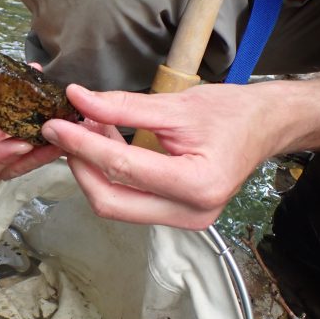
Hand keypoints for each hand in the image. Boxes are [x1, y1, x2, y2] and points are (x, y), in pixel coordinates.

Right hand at [0, 69, 63, 185]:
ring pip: (25, 163)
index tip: (22, 145)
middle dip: (33, 157)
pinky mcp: (16, 155)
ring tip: (64, 136)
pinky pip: (34, 154)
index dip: (2, 157)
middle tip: (53, 142)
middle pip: (8, 168)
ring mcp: (0, 163)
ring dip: (46, 153)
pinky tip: (65, 133)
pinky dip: (48, 146)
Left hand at [41, 82, 290, 229]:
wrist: (265, 126)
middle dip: (81, 165)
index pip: (122, 169)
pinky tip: (104, 141)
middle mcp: (189, 213)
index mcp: (196, 185)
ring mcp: (182, 219)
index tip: (54, 126)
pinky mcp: (174, 214)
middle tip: (65, 130)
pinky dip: (108, 172)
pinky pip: (128, 199)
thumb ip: (122, 106)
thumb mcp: (175, 104)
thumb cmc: (231, 112)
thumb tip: (78, 99)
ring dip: (92, 167)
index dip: (82, 145)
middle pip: (111, 201)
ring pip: (115, 204)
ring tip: (86, 127)